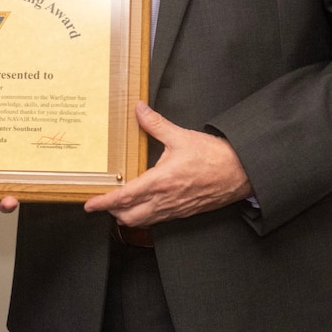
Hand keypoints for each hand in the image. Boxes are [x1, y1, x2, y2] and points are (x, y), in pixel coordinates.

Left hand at [83, 102, 250, 226]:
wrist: (241, 173)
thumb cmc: (214, 156)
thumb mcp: (181, 136)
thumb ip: (156, 124)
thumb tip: (139, 109)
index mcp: (160, 181)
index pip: (124, 197)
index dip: (104, 202)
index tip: (90, 204)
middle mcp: (165, 200)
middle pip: (129, 217)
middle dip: (113, 212)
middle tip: (104, 200)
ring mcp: (175, 209)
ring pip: (143, 221)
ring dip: (129, 215)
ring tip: (120, 204)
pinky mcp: (184, 213)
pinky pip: (159, 220)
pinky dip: (146, 216)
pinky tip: (145, 205)